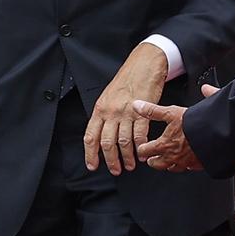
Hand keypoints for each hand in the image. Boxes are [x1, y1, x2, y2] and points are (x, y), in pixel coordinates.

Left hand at [84, 42, 169, 175]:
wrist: (144, 65)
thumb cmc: (127, 80)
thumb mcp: (108, 96)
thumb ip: (104, 115)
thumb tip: (101, 134)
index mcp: (100, 109)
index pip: (91, 136)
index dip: (90, 154)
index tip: (93, 165)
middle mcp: (111, 112)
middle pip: (107, 143)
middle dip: (111, 160)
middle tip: (115, 170)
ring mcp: (126, 112)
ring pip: (123, 142)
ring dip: (127, 157)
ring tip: (130, 165)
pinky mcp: (142, 111)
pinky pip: (140, 134)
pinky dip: (141, 147)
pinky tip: (142, 152)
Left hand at [133, 83, 217, 172]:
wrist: (216, 133)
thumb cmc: (195, 123)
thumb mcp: (170, 112)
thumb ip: (152, 111)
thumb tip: (137, 105)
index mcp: (164, 145)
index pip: (146, 151)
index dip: (142, 150)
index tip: (141, 149)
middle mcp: (174, 156)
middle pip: (158, 164)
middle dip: (153, 161)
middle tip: (151, 159)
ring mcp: (186, 162)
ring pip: (173, 168)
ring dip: (168, 165)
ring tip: (167, 162)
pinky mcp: (199, 164)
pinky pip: (189, 168)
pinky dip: (186, 165)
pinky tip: (188, 162)